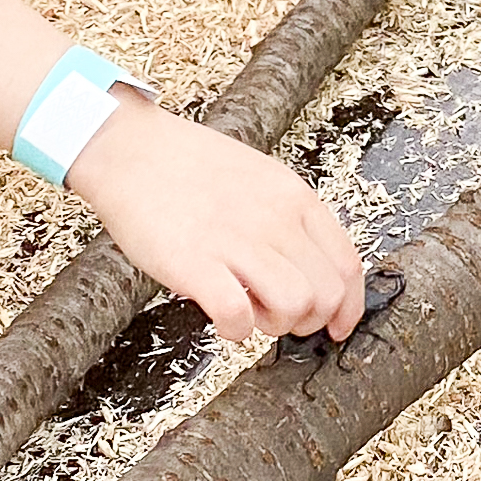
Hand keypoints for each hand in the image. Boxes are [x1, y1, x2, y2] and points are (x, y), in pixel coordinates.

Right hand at [67, 100, 364, 343]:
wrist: (131, 150)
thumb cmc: (189, 167)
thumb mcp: (262, 178)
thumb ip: (289, 219)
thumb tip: (307, 268)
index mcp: (295, 198)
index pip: (346, 264)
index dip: (348, 306)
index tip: (337, 325)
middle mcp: (275, 220)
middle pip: (327, 293)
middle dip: (309, 321)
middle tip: (279, 317)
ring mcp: (237, 241)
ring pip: (295, 306)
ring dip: (275, 326)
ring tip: (250, 313)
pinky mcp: (195, 263)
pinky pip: (238, 316)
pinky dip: (235, 330)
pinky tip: (222, 319)